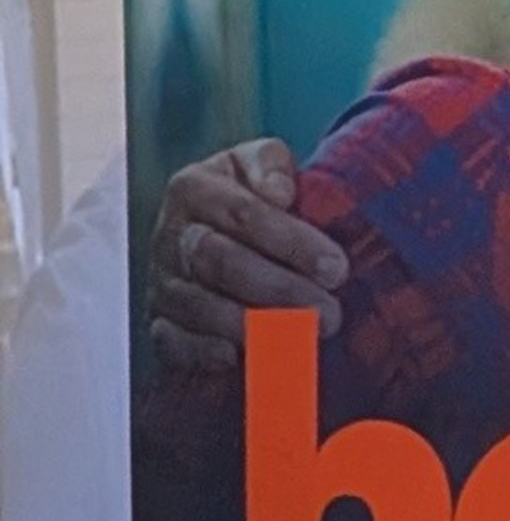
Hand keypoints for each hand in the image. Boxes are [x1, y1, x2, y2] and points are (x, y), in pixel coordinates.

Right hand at [146, 140, 339, 372]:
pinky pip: (173, 341)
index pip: (242, 213)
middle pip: (219, 261)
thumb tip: (278, 190)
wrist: (221, 234)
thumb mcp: (261, 165)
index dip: (291, 242)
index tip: (336, 268)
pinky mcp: (162, 322)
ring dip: (254, 325)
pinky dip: (203, 352)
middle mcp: (172, 234)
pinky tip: (238, 357)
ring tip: (303, 337)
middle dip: (280, 289)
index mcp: (195, 188)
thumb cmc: (255, 201)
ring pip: (199, 304)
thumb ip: (269, 163)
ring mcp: (163, 281)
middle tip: (330, 313)